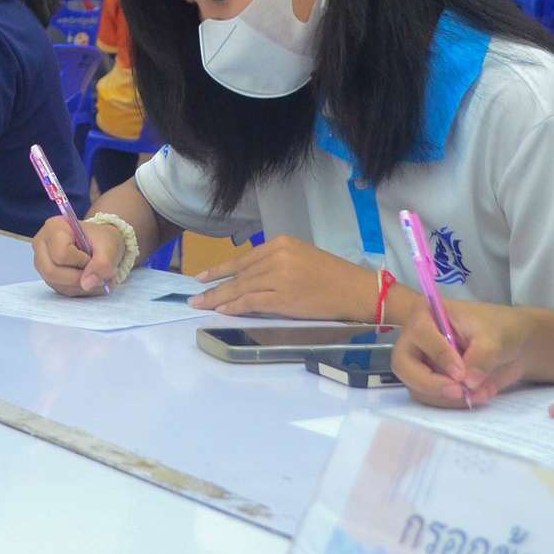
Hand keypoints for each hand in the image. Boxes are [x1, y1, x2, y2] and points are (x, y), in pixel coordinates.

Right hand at [32, 216, 122, 296]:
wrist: (101, 243)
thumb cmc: (102, 239)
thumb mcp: (109, 248)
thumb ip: (102, 265)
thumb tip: (86, 285)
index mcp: (53, 228)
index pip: (61, 254)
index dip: (81, 262)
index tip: (93, 257)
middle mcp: (42, 244)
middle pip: (51, 271)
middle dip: (79, 279)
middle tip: (98, 275)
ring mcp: (42, 261)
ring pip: (56, 284)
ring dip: (82, 286)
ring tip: (98, 278)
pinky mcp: (47, 276)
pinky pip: (61, 289)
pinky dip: (80, 289)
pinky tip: (91, 281)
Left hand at [188, 234, 373, 318]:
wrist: (358, 290)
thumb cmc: (333, 277)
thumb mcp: (301, 258)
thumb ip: (275, 263)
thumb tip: (248, 278)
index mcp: (282, 243)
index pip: (243, 259)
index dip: (220, 270)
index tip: (203, 277)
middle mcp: (278, 256)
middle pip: (239, 274)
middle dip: (215, 286)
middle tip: (195, 296)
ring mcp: (281, 277)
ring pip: (242, 288)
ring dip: (220, 298)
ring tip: (203, 305)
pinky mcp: (285, 298)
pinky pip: (252, 302)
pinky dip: (235, 307)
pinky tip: (223, 310)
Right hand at [393, 300, 535, 407]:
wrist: (515, 345)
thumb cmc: (501, 329)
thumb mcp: (495, 337)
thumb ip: (481, 356)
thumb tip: (468, 381)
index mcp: (427, 314)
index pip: (420, 334)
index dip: (439, 356)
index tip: (462, 373)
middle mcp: (417, 339)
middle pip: (403, 366)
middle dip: (430, 384)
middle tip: (460, 392)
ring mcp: (422, 362)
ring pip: (417, 388)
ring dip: (448, 398)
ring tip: (481, 392)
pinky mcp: (433, 381)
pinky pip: (432, 398)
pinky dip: (455, 403)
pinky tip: (480, 394)